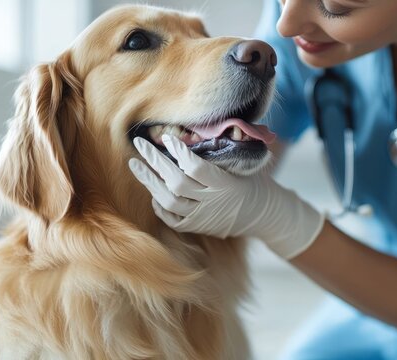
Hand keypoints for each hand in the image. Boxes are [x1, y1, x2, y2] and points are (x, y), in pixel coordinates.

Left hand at [128, 135, 324, 258]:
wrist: (261, 213)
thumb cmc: (250, 181)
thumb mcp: (242, 164)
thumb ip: (219, 151)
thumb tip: (192, 130)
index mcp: (226, 184)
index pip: (197, 168)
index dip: (180, 152)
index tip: (167, 137)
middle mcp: (212, 202)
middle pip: (177, 183)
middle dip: (155, 162)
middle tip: (139, 144)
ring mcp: (202, 217)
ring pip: (168, 201)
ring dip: (149, 181)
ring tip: (136, 165)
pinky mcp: (196, 227)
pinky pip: (170, 218)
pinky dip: (158, 204)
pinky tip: (153, 190)